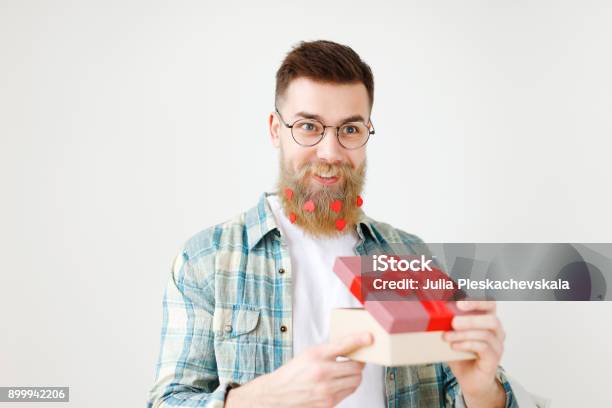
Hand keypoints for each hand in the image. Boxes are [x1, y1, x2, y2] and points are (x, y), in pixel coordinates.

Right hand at [225, 332, 372, 407]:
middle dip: (358, 363)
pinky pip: (349, 392)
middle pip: (356, 366)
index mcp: (316, 355)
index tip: (369, 337)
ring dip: (355, 375)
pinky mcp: (328, 403)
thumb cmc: (295, 372)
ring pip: (356, 380)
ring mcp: (326, 389)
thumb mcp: (310, 353)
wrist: (279, 393)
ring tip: (346, 372)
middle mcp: (322, 372)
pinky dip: (348, 386)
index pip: (343, 345)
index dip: (359, 339)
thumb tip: (354, 346)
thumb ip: (330, 350)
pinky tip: (339, 382)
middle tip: (355, 360)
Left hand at [443, 300, 505, 407]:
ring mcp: (497, 346)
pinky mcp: (494, 359)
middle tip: (453, 322)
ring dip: (463, 334)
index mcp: (487, 320)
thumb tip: (429, 311)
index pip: (490, 304)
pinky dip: (466, 345)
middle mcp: (497, 332)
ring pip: (485, 334)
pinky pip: (483, 348)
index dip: (477, 301)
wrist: (470, 379)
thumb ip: (446, 323)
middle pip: (491, 319)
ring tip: (446, 337)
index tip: (459, 303)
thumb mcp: (452, 335)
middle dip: (470, 319)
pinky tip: (454, 346)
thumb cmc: (462, 354)